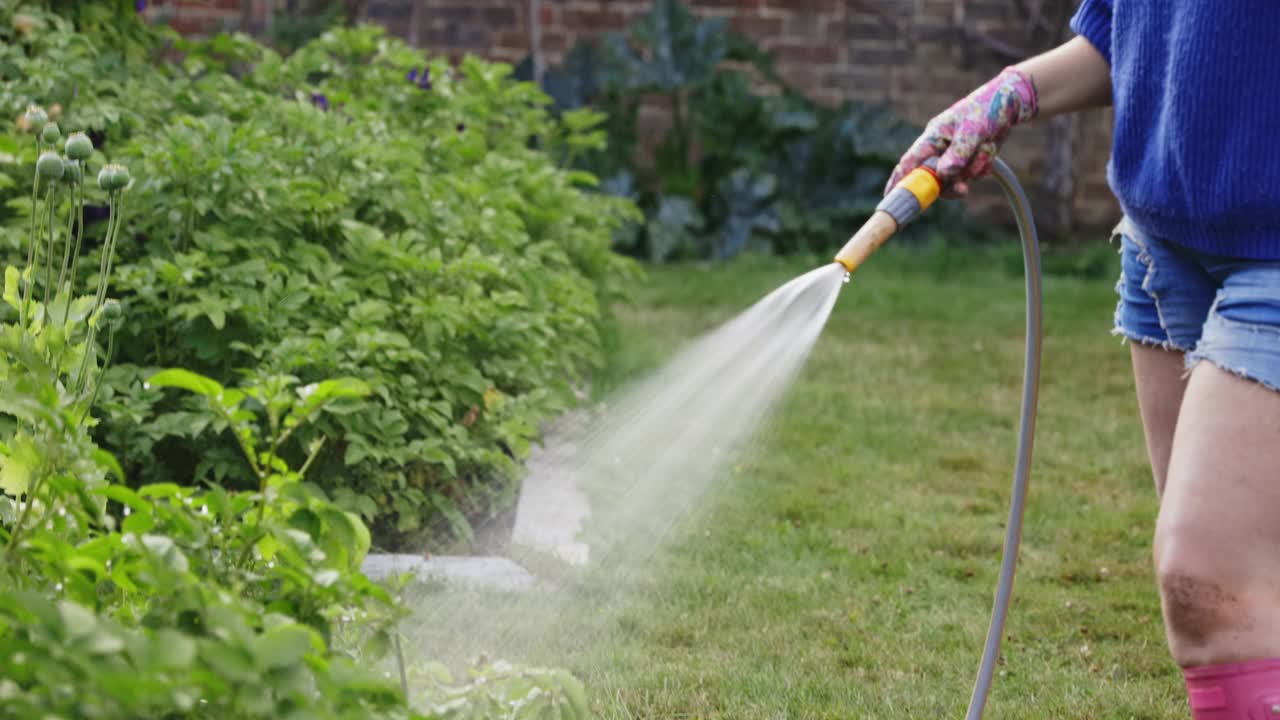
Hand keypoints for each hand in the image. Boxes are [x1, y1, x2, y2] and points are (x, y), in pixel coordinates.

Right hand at [886, 66, 1037, 197]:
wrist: (1010, 103)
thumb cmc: (987, 109)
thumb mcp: (973, 130)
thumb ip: (958, 152)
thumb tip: (944, 174)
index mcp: (932, 136)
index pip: (909, 162)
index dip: (900, 181)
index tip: (890, 197)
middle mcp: (939, 148)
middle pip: (933, 178)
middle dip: (949, 184)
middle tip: (963, 189)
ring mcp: (953, 156)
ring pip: (956, 178)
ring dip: (973, 169)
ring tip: (986, 147)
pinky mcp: (967, 161)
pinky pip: (971, 175)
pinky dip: (982, 166)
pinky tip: (990, 148)